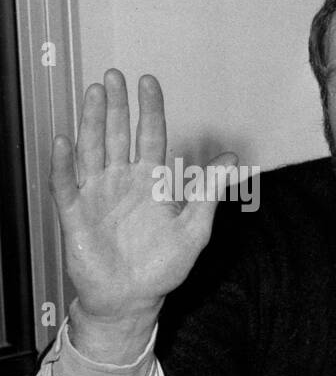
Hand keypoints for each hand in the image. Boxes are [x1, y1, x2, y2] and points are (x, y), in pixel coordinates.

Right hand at [50, 69, 238, 322]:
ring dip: (91, 122)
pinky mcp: (75, 214)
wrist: (132, 299)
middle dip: (115, 106)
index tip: (149, 82)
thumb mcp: (194, 229)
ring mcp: (96, 194)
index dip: (149, 110)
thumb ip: (208, 194)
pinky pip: (66, 185)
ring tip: (93, 93)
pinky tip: (64, 142)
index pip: (150, 136)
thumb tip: (231, 161)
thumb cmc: (162, 266)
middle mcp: (122, 181)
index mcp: (151, 182)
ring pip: (91, 150)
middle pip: (117, 135)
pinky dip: (63, 164)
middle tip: (114, 76)